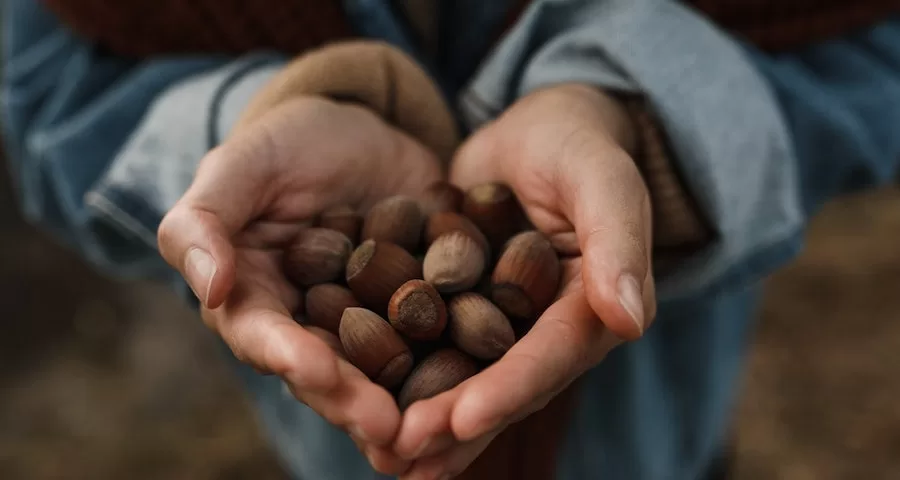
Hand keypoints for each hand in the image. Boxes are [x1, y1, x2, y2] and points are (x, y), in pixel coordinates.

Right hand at [157, 96, 441, 475]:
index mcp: (254, 299)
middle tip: (389, 429)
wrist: (366, 132)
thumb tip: (210, 287)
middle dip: (355, 403)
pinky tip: (479, 389)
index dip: (290, 358)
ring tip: (431, 430)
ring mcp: (368, 325)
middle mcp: (309, 327)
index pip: (264, 337)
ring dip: (403, 406)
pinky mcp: (419, 312)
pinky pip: (436, 341)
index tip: (320, 373)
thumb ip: (204, 220)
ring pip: (381, 374)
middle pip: (326, 374)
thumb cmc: (289, 144)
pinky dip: (454, 368)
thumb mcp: (242, 165)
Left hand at [393, 84, 656, 478]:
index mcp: (593, 310)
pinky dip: (403, 378)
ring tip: (383, 455)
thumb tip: (630, 320)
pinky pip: (434, 348)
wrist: (539, 131)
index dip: (508, 391)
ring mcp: (504, 326)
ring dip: (428, 424)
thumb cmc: (578, 145)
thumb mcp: (603, 180)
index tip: (462, 420)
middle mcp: (548, 332)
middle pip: (503, 386)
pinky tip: (365, 406)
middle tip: (403, 452)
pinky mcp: (463, 310)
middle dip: (455, 425)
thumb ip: (618, 242)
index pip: (550, 357)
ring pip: (466, 381)